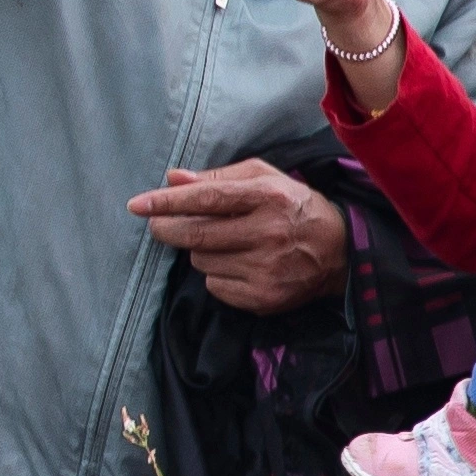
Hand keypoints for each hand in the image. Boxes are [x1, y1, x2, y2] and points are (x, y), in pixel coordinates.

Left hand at [128, 159, 346, 313]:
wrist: (338, 252)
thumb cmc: (293, 206)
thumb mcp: (264, 179)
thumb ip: (217, 177)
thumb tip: (172, 179)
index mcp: (268, 197)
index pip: (208, 198)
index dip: (168, 202)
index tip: (137, 204)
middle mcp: (269, 233)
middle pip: (197, 234)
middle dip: (167, 229)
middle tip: (157, 225)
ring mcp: (266, 269)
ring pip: (202, 261)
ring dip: (200, 251)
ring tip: (224, 243)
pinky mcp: (264, 298)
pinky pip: (214, 286)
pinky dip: (216, 274)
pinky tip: (238, 264)